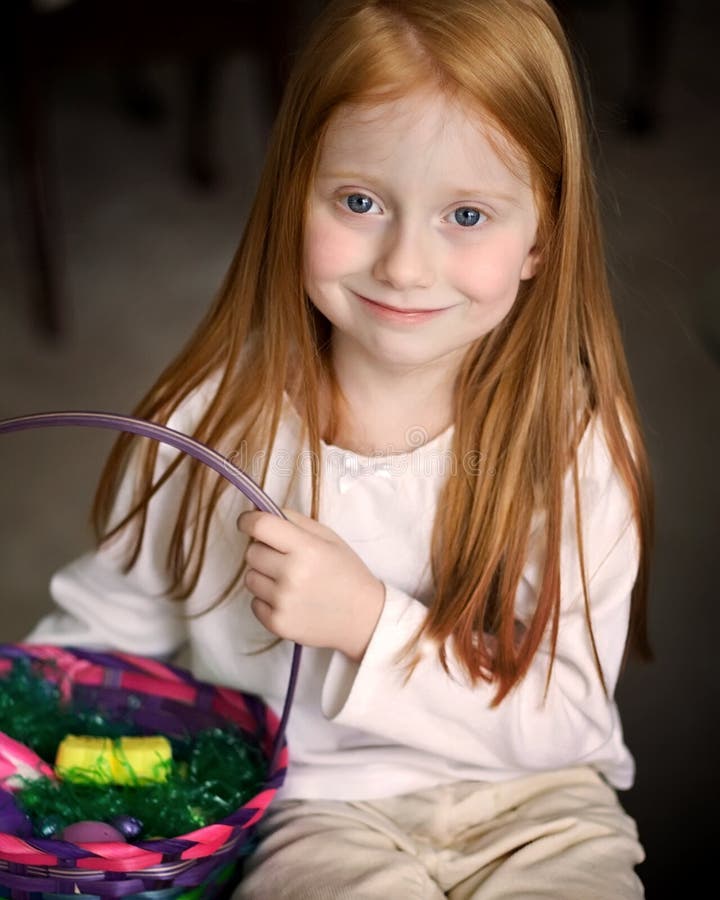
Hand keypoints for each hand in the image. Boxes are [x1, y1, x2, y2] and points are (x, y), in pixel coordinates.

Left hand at [237, 508, 385, 661]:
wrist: (364, 618)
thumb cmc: (347, 573)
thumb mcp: (330, 538)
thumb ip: (296, 521)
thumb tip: (263, 511)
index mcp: (307, 548)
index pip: (260, 526)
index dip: (248, 520)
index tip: (247, 522)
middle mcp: (292, 574)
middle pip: (251, 552)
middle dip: (263, 550)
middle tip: (283, 558)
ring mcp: (283, 602)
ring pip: (250, 578)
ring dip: (264, 576)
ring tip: (289, 582)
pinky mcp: (277, 623)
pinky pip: (254, 603)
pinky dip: (266, 600)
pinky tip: (289, 600)